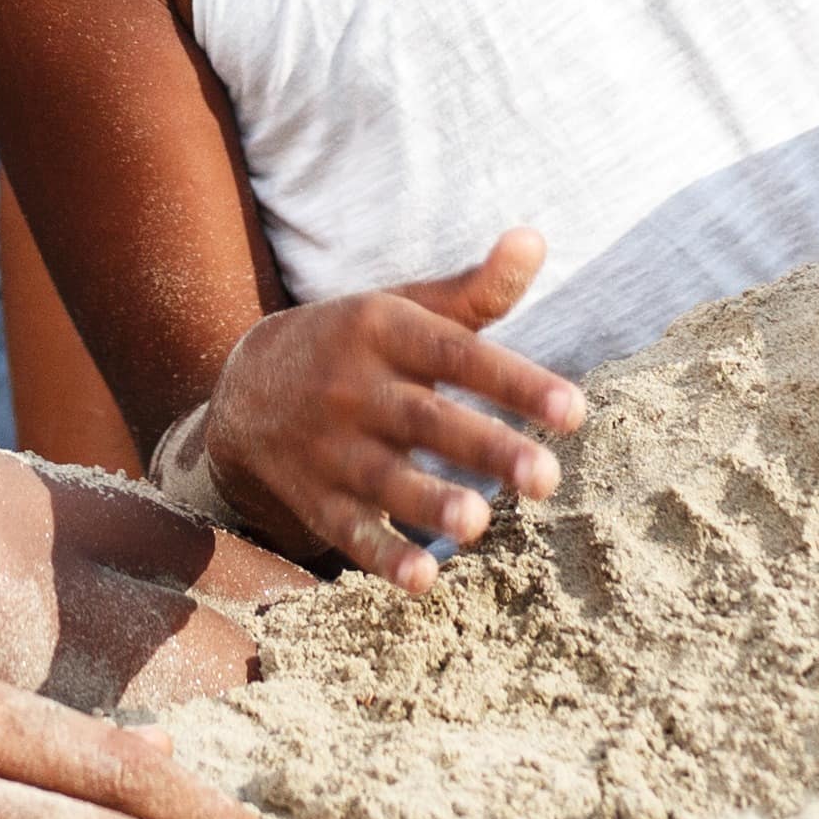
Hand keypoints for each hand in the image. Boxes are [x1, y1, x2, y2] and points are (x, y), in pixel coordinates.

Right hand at [204, 229, 581, 585]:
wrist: (243, 385)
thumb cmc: (353, 344)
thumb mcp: (403, 307)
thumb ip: (474, 291)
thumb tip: (536, 238)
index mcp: (383, 329)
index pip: (456, 354)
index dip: (515, 381)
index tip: (575, 411)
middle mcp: (354, 386)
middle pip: (425, 418)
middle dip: (486, 448)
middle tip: (547, 480)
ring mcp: (329, 446)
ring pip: (385, 477)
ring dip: (431, 502)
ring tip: (480, 524)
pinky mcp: (314, 498)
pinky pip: (347, 530)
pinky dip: (381, 556)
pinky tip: (423, 580)